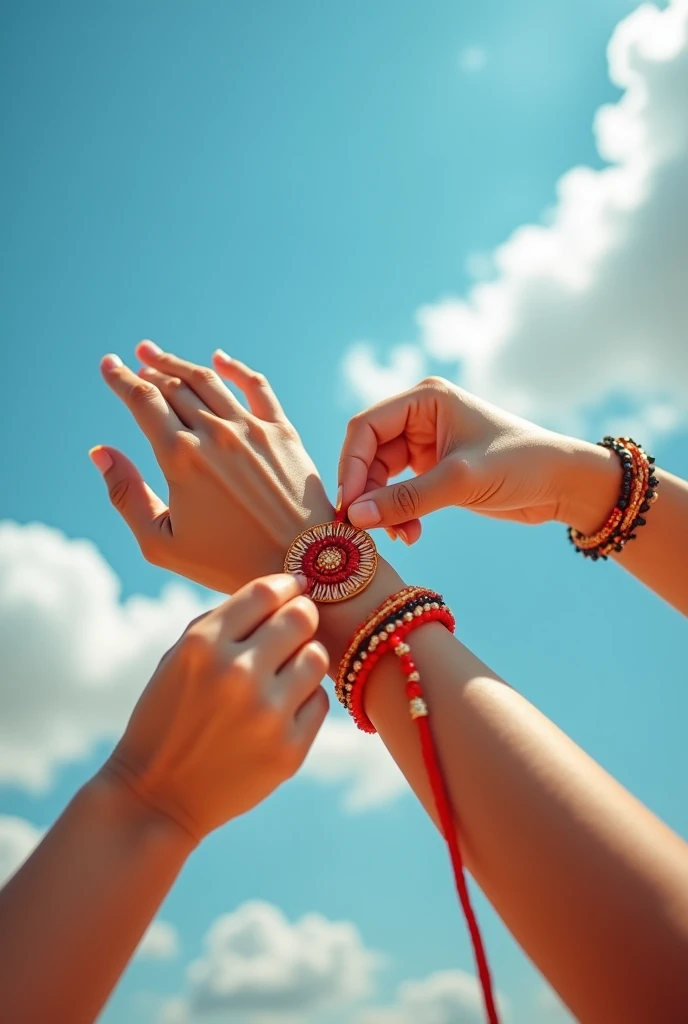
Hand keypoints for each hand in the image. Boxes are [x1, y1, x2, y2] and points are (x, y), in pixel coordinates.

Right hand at [91, 343, 332, 592]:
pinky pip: (256, 386)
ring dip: (179, 363)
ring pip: (208, 380)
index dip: (121, 379)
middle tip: (133, 358)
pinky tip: (218, 359)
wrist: (302, 565)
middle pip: (172, 386)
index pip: (142, 401)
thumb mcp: (162, 542)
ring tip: (158, 355)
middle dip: (148, 368)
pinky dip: (234, 368)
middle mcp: (214, 433)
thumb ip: (126, 494)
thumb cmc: (227, 563)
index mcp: (180, 457)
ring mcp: (251, 429)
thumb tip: (100, 452)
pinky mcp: (282, 432)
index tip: (108, 364)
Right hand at [102, 573, 328, 840]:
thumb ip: (227, 621)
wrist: (156, 796)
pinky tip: (279, 709)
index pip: (268, 591)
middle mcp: (238, 674)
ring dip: (305, 658)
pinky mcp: (289, 749)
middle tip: (295, 627)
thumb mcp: (179, 657)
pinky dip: (304, 699)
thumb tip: (286, 590)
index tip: (293, 589)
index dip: (287, 585)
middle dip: (301, 616)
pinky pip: (320, 701)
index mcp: (203, 645)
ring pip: (317, 656)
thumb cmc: (168, 716)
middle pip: (301, 617)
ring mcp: (267, 714)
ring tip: (284, 672)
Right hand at [338, 377, 619, 542]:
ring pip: (382, 478)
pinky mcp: (434, 471)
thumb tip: (355, 517)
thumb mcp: (461, 481)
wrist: (564, 483)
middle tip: (364, 529)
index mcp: (425, 400)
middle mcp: (420, 417)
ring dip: (384, 509)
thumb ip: (406, 499)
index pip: (365, 427)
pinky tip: (412, 534)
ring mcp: (426, 444)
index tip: (348, 506)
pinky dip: (400, 514)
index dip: (352, 466)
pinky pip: (400, 492)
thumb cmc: (521, 465)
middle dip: (367, 493)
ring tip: (402, 536)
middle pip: (369, 454)